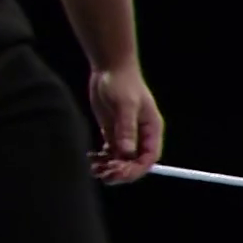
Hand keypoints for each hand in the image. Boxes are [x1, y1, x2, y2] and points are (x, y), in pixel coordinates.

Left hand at [87, 65, 163, 183]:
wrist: (110, 67)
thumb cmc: (122, 83)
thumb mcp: (125, 105)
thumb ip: (126, 129)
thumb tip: (126, 153)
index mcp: (151, 131)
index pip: (148, 158)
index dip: (136, 169)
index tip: (119, 172)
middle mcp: (141, 136)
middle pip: (134, 163)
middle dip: (121, 171)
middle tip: (104, 174)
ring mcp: (126, 135)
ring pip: (121, 160)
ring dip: (109, 167)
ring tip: (94, 168)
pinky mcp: (112, 131)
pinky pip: (110, 152)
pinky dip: (102, 159)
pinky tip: (91, 158)